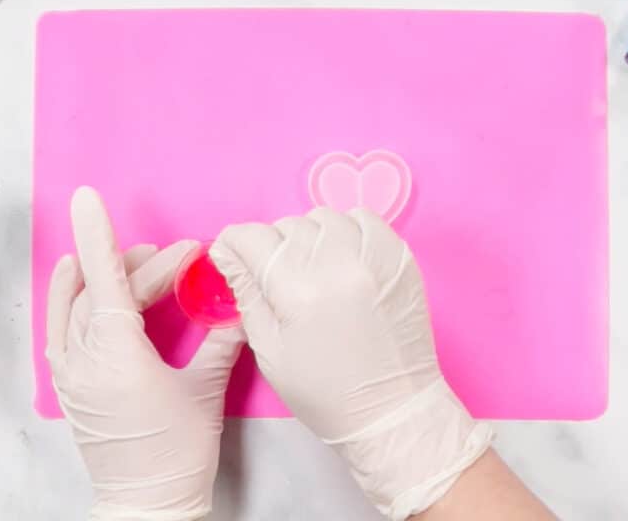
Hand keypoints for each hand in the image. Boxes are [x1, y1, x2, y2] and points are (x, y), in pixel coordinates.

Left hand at [46, 187, 243, 520]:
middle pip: (104, 290)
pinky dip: (70, 300)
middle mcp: (83, 359)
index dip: (99, 234)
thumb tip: (239, 310)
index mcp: (118, 354)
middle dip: (143, 266)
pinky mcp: (69, 386)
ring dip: (104, 277)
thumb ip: (222, 342)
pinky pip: (61, 329)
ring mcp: (70, 373)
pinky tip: (79, 286)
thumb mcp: (206, 391)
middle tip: (182, 259)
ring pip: (77, 306)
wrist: (146, 504)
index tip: (87, 198)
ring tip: (134, 260)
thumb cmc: (177, 453)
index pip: (105, 279)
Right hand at [210, 208, 492, 520]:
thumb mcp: (270, 350)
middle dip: (272, 245)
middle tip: (278, 278)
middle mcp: (338, 265)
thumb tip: (228, 253)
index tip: (233, 256)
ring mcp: (374, 258)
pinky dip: (347, 229)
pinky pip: (365, 219)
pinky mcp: (400, 258)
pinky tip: (343, 257)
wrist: (391, 409)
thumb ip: (247, 293)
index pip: (252, 237)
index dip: (234, 244)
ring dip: (310, 235)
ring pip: (324, 217)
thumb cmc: (323, 390)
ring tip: (312, 267)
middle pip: (287, 226)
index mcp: (299, 291)